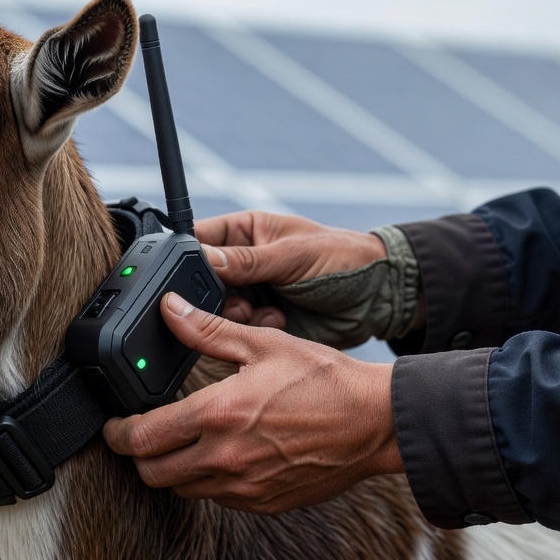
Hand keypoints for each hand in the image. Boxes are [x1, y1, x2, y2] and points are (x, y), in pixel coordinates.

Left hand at [103, 292, 402, 514]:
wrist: (375, 422)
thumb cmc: (324, 379)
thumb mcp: (262, 344)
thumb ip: (205, 330)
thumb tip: (168, 310)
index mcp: (217, 415)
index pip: (142, 438)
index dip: (116, 434)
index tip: (113, 425)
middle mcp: (225, 458)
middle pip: (152, 474)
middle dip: (139, 456)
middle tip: (141, 436)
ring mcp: (245, 487)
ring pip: (183, 490)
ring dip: (173, 470)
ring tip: (181, 443)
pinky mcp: (265, 503)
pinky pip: (219, 500)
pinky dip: (209, 482)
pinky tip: (221, 456)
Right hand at [195, 211, 385, 326]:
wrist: (376, 298)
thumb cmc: (343, 259)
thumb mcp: (293, 255)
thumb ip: (248, 260)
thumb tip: (205, 259)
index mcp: (246, 231)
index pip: (200, 238)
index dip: (187, 256)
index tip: (184, 277)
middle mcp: (242, 261)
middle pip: (201, 279)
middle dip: (210, 293)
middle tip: (231, 298)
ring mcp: (250, 291)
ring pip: (216, 307)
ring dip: (233, 313)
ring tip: (255, 310)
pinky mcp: (261, 319)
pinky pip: (238, 328)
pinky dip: (252, 327)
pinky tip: (276, 319)